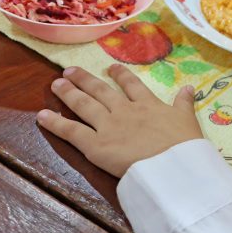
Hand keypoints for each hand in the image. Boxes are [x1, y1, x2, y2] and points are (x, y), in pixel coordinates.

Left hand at [36, 64, 202, 177]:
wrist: (173, 165)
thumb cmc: (184, 145)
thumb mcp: (188, 120)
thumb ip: (184, 103)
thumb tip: (190, 88)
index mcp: (148, 105)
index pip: (131, 85)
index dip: (119, 75)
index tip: (110, 68)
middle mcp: (124, 110)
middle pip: (101, 91)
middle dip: (85, 79)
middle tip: (70, 71)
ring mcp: (108, 126)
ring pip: (83, 105)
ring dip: (68, 93)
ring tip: (56, 84)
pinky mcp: (95, 145)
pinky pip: (71, 131)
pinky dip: (55, 123)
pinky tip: (42, 115)